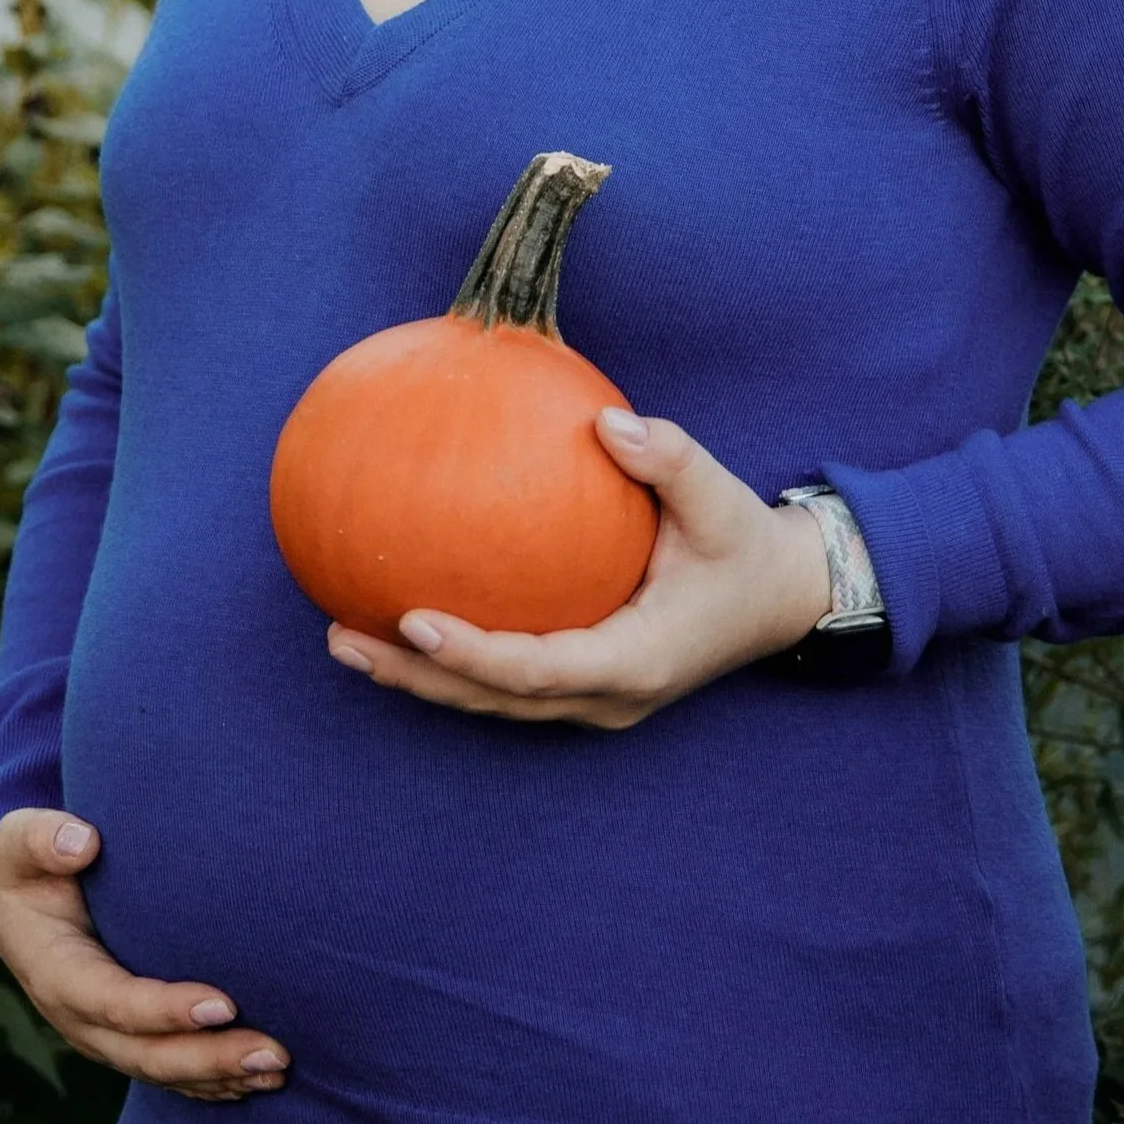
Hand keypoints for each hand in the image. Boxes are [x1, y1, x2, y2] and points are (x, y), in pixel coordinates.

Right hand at [0, 807, 288, 1103]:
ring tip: (279, 1071)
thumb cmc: (26, 865)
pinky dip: (214, 1082)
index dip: (166, 1010)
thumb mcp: (19, 843)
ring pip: (164, 1072)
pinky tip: (258, 1080)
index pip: (113, 1002)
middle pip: (147, 1054)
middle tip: (274, 1052)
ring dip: (222, 1076)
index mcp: (56, 973)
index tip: (224, 1004)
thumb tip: (83, 841)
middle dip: (211, 1058)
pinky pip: (170, 1073)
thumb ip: (42, 838)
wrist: (15, 906)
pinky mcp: (125, 1039)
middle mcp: (80, 1018)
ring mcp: (103, 1036)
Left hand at [326, 410, 833, 731]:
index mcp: (636, 662)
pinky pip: (508, 680)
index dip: (472, 653)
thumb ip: (670, 459)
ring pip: (493, 702)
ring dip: (420, 677)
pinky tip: (399, 618)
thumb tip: (607, 420)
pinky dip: (454, 659)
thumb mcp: (721, 500)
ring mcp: (596, 702)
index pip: (537, 669)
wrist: (781, 598)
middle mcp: (608, 696)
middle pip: (495, 699)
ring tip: (344, 639)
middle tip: (342, 638)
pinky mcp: (585, 688)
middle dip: (416, 675)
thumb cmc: (745, 546)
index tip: (413, 618)